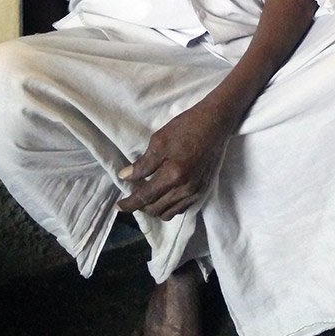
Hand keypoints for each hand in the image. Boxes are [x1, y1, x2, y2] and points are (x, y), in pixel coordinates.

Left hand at [117, 103, 228, 221]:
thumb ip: (142, 164)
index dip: (130, 203)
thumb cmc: (186, 127)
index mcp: (173, 176)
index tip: (119, 206)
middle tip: (133, 192)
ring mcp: (196, 192)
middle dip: (141, 205)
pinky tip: (165, 193)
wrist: (215, 123)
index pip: (145, 197)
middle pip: (156, 209)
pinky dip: (169, 205)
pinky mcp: (203, 190)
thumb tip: (125, 176)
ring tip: (148, 194)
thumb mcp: (159, 141)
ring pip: (169, 213)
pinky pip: (182, 208)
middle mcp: (185, 190)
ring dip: (155, 208)